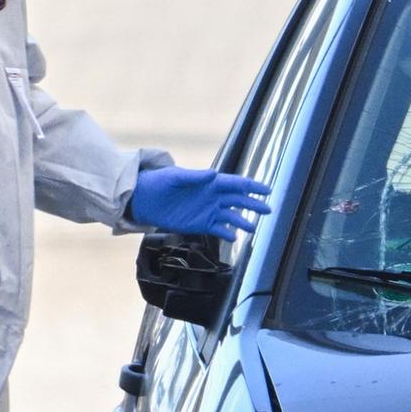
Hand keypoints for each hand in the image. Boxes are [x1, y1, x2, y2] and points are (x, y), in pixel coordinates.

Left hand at [128, 166, 272, 240]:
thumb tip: (214, 174)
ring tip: (253, 227)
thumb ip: (195, 176)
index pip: (235, 184)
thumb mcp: (175, 177)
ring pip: (231, 216)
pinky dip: (227, 233)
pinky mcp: (199, 224)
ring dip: (243, 221)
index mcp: (209, 183)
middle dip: (253, 204)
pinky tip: (234, 237)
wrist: (142, 199)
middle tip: (268, 209)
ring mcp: (206, 211)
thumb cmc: (158, 182)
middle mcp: (211, 197)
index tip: (266, 190)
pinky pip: (218, 229)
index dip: (251, 187)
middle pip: (238, 200)